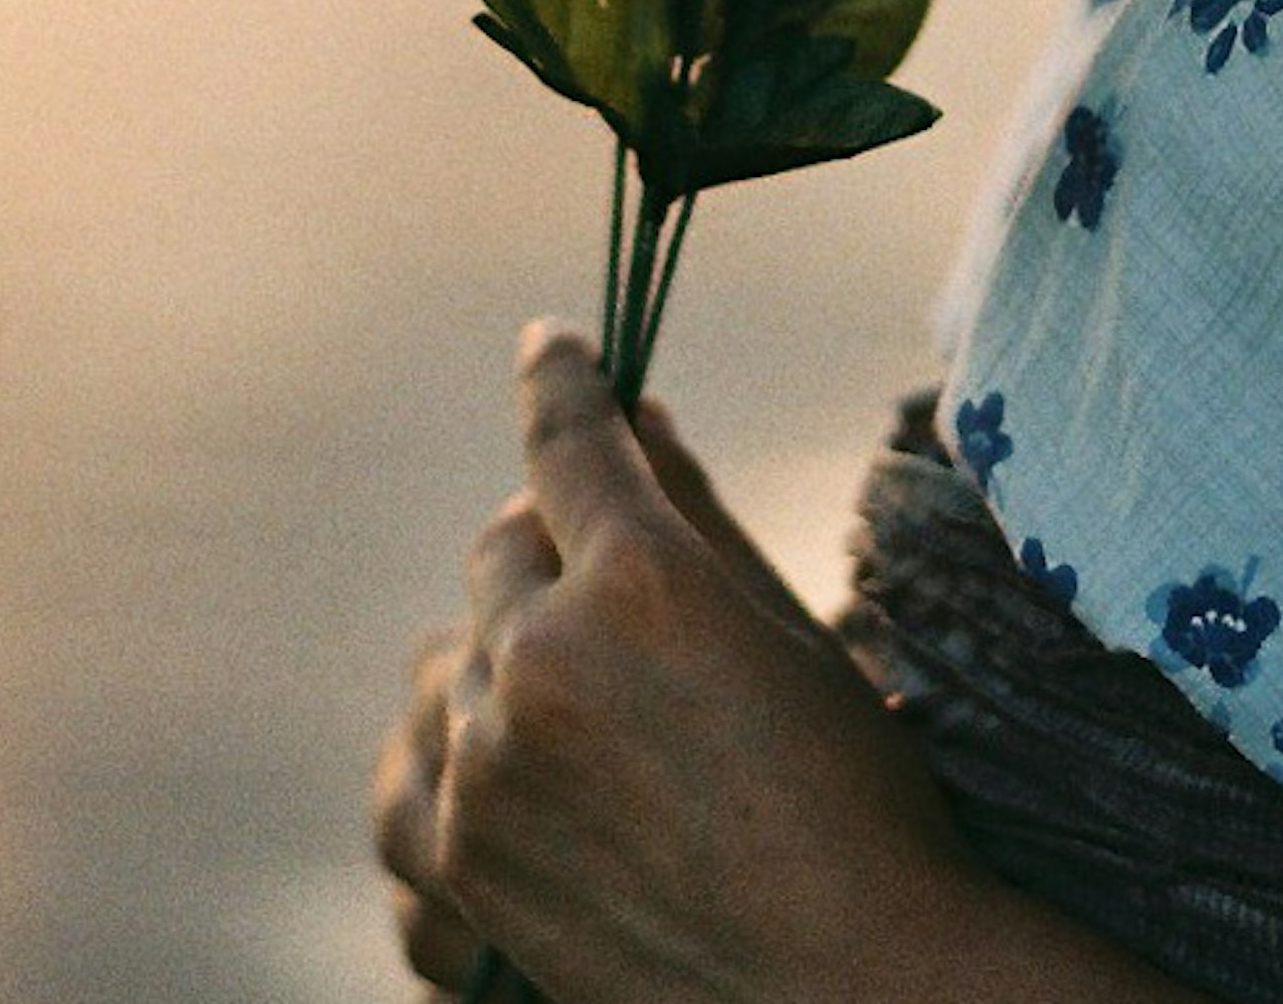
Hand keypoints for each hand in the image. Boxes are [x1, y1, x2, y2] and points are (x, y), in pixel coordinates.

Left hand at [390, 322, 984, 1002]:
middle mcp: (545, 656)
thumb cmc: (855, 807)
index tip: (550, 345)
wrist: (846, 995)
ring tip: (588, 708)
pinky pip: (427, 764)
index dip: (559, 379)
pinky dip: (471, 756)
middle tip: (609, 585)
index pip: (568, 439)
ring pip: (458, 654)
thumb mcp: (788, 635)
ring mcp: (490, 764)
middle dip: (549, 550)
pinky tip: (527, 776)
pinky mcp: (462, 859)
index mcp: (643, 580)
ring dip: (509, 656)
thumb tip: (636, 411)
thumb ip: (695, 512)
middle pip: (500, 547)